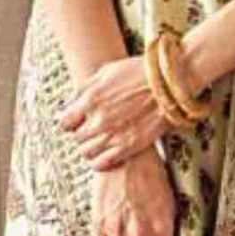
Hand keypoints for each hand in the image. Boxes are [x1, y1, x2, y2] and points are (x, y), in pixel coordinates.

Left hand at [59, 53, 174, 169]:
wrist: (169, 84)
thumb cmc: (138, 73)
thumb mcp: (105, 72)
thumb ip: (83, 89)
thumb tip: (66, 104)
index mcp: (90, 99)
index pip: (64, 122)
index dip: (70, 122)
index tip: (77, 121)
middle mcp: (98, 120)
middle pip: (76, 138)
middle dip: (82, 134)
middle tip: (92, 129)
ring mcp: (112, 135)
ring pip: (86, 152)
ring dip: (90, 147)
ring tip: (100, 141)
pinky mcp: (128, 147)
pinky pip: (101, 163)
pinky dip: (100, 160)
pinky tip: (107, 152)